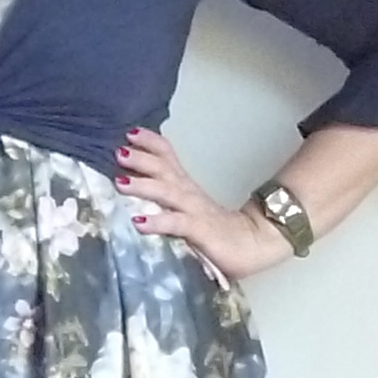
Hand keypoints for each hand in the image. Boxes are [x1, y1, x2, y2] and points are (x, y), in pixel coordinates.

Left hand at [115, 129, 288, 278]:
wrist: (258, 244)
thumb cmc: (223, 231)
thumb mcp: (193, 210)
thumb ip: (171, 202)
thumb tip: (139, 197)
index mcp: (188, 187)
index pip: (169, 158)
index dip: (150, 144)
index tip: (129, 133)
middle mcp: (190, 194)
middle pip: (164, 170)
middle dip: (141, 159)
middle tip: (118, 151)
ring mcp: (196, 211)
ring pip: (167, 193)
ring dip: (143, 185)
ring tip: (121, 182)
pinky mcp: (201, 231)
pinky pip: (177, 224)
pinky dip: (157, 222)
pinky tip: (138, 223)